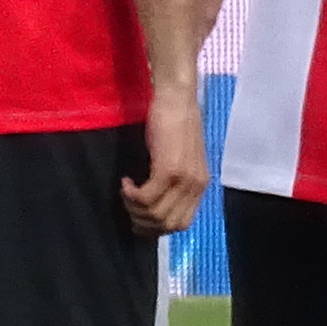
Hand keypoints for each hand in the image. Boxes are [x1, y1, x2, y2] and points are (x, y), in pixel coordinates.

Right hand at [122, 77, 209, 237]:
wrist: (177, 98)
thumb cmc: (176, 122)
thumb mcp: (181, 158)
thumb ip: (175, 181)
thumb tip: (156, 204)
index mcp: (200, 186)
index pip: (181, 224)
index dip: (157, 227)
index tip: (140, 216)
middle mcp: (196, 187)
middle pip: (167, 225)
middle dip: (143, 222)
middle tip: (128, 206)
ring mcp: (183, 179)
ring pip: (155, 214)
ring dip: (134, 208)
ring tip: (126, 191)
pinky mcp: (168, 170)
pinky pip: (146, 198)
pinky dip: (131, 195)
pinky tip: (126, 182)